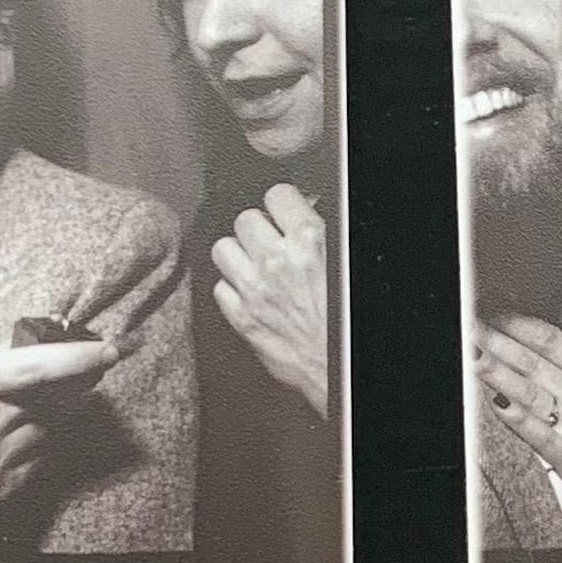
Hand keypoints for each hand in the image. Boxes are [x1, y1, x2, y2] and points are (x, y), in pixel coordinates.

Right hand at [0, 338, 114, 548]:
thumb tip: (36, 343)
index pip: (30, 367)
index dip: (74, 357)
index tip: (105, 349)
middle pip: (51, 398)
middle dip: (76, 382)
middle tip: (93, 367)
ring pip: (50, 429)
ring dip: (54, 414)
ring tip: (33, 406)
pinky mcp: (1, 492)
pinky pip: (41, 459)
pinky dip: (40, 444)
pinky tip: (20, 439)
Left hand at [212, 185, 329, 418]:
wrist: (337, 367)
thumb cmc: (342, 322)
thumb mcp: (339, 263)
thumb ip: (314, 237)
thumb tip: (297, 217)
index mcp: (310, 240)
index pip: (277, 195)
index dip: (280, 205)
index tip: (282, 214)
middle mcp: (278, 260)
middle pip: (245, 219)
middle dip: (256, 230)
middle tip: (268, 244)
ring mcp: (255, 289)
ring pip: (223, 248)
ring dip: (236, 255)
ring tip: (253, 267)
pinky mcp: (241, 316)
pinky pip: (219, 288)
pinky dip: (231, 290)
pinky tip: (249, 296)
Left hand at [475, 303, 561, 546]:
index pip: (555, 341)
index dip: (521, 323)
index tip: (497, 309)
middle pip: (534, 362)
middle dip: (498, 341)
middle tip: (470, 322)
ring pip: (530, 393)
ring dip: (498, 373)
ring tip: (472, 354)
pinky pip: (541, 438)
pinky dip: (519, 421)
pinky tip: (496, 405)